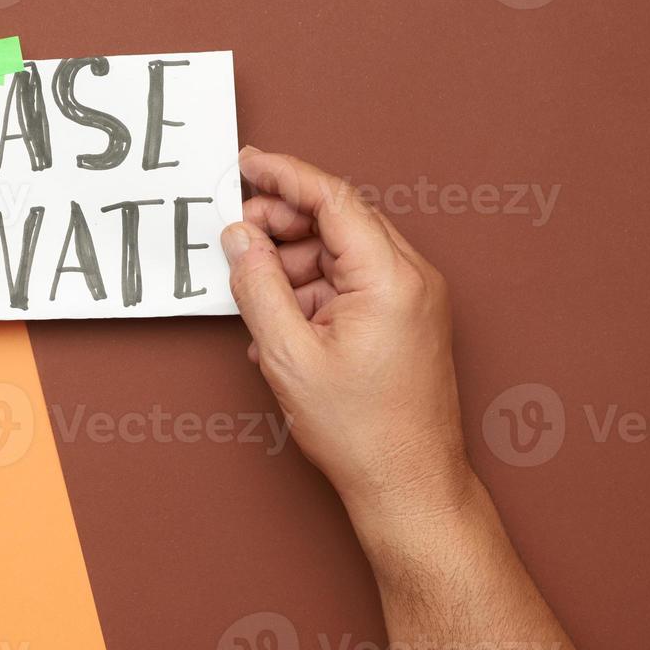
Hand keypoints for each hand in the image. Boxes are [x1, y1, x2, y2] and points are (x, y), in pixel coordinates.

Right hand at [222, 147, 471, 523]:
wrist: (408, 485)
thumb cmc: (362, 432)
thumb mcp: (288, 355)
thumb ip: (257, 287)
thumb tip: (239, 240)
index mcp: (390, 278)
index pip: (333, 198)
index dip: (284, 176)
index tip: (248, 165)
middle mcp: (411, 278)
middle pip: (339, 220)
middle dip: (283, 222)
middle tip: (236, 236)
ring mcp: (413, 298)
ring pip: (342, 251)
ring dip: (294, 262)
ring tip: (256, 296)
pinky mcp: (406, 319)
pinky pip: (352, 283)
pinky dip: (313, 291)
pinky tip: (281, 322)